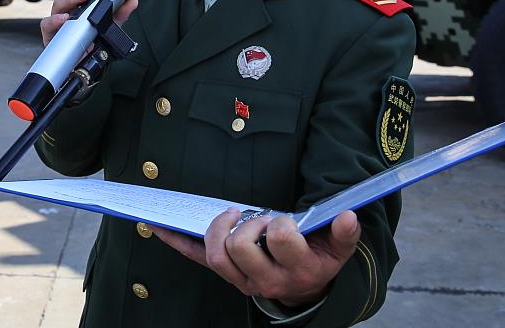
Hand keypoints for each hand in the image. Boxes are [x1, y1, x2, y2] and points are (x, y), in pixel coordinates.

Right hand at [40, 0, 138, 46]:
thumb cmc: (92, 40)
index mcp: (80, 1)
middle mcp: (68, 8)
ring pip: (59, 3)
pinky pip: (47, 24)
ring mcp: (58, 19)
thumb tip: (132, 0)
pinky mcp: (50, 34)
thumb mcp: (110, 25)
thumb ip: (120, 13)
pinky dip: (55, 20)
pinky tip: (64, 18)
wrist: (83, 64)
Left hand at [154, 209, 360, 307]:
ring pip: (216, 255)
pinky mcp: (226, 274)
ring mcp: (242, 280)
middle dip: (247, 225)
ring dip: (219, 228)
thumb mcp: (338, 249)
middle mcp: (265, 280)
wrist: (308, 289)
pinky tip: (155, 226)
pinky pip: (195, 258)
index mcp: (295, 269)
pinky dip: (174, 241)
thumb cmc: (319, 259)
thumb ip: (343, 233)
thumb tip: (348, 216)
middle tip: (258, 218)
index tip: (284, 219)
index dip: (279, 223)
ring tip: (233, 216)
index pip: (279, 239)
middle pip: (240, 247)